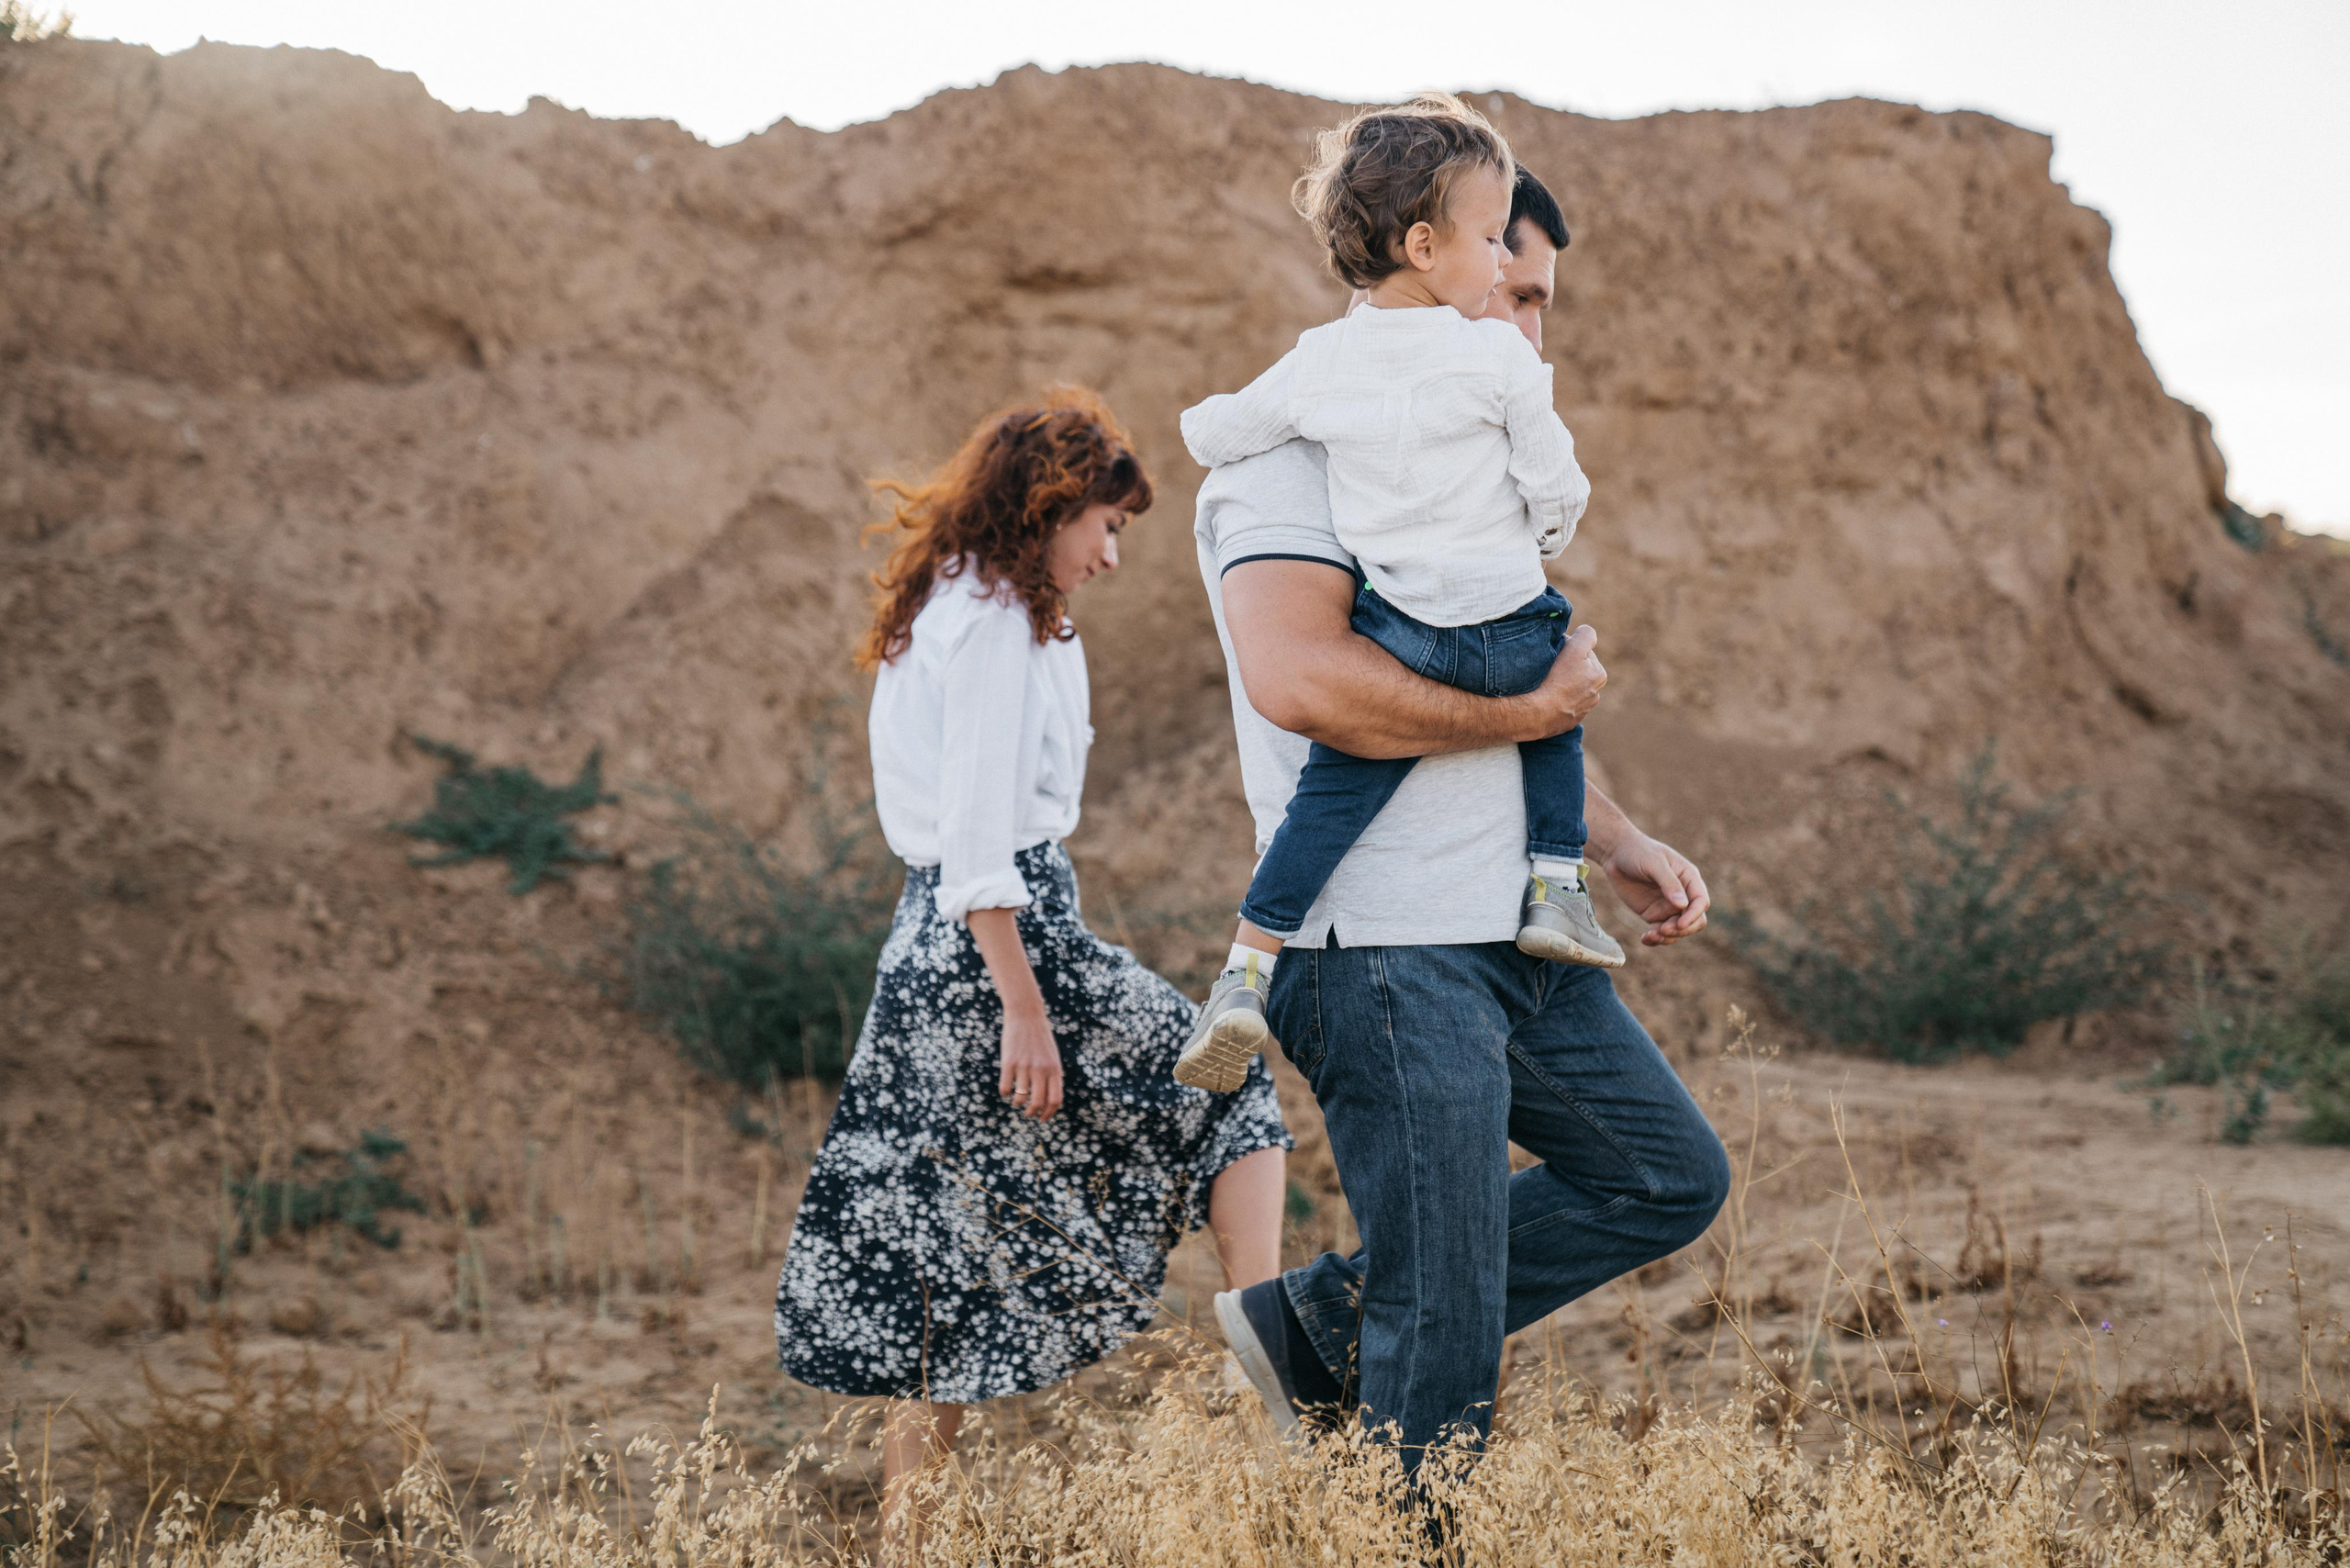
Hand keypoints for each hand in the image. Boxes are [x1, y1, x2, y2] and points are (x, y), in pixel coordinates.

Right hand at [997, 1006, 1063, 1119]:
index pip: (1055, 1099)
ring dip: (1017, 1104)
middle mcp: (1041, 1069)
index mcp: (1054, 1069)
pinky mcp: (1008, 1062)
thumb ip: (1053, 1075)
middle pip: (1038, 1102)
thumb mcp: (1052, 1056)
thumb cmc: (1040, 1037)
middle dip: (1032, 1113)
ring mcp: (1024, 1066)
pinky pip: (1005, 1087)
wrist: (1026, 1014)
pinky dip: (1005, 1093)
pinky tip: (1006, 1090)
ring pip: (1020, 1098)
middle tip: (1028, 1114)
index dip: (1049, 1113)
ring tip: (1016, 1101)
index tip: (1042, 1118)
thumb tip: (1050, 1099)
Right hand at [1508, 624, 1604, 742]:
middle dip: (1566, 669)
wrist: (1538, 714)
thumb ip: (1586, 635)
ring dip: (1560, 686)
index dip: (1569, 651)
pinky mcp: (1567, 724)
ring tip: (1545, 685)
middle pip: (1577, 672)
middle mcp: (1594, 695)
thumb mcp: (1574, 648)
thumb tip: (1583, 634)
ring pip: (1569, 690)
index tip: (1556, 655)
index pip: (1583, 653)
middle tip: (1550, 670)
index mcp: (1599, 676)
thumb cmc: (1556, 679)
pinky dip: (1554, 702)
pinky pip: (1560, 707)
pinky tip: (1544, 699)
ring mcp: (1580, 712)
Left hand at [1599, 832, 1709, 946]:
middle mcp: (1682, 894)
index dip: (1694, 915)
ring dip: (1668, 937)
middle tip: (1663, 930)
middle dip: (1682, 929)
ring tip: (1651, 935)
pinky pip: (1660, 932)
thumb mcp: (1654, 863)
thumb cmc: (1638, 852)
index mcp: (1689, 878)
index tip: (1680, 923)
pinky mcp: (1653, 914)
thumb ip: (1668, 883)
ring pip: (1678, 930)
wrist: (1615, 853)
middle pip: (1695, 920)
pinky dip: (1655, 939)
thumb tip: (1682, 905)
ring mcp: (1668, 906)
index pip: (1701, 902)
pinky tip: (1645, 939)